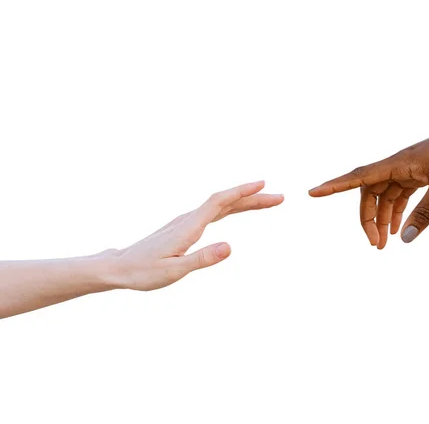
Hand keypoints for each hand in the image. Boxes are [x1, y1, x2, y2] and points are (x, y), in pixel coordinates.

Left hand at [113, 181, 282, 290]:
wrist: (119, 267)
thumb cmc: (144, 272)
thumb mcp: (174, 271)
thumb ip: (202, 259)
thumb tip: (231, 246)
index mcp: (189, 226)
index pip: (220, 202)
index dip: (242, 191)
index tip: (264, 185)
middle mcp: (189, 219)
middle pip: (226, 201)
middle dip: (254, 197)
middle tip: (280, 198)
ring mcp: (187, 221)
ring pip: (222, 206)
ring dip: (246, 201)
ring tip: (268, 201)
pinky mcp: (186, 226)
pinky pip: (215, 211)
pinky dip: (232, 207)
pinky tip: (238, 208)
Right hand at [309, 108, 428, 246]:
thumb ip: (425, 213)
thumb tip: (404, 238)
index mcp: (398, 163)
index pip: (359, 177)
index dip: (334, 186)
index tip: (313, 193)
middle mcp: (397, 165)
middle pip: (369, 192)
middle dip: (368, 219)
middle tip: (375, 245)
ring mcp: (407, 169)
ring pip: (383, 195)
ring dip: (382, 218)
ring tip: (385, 243)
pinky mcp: (418, 173)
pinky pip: (399, 194)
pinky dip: (397, 211)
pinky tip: (398, 228)